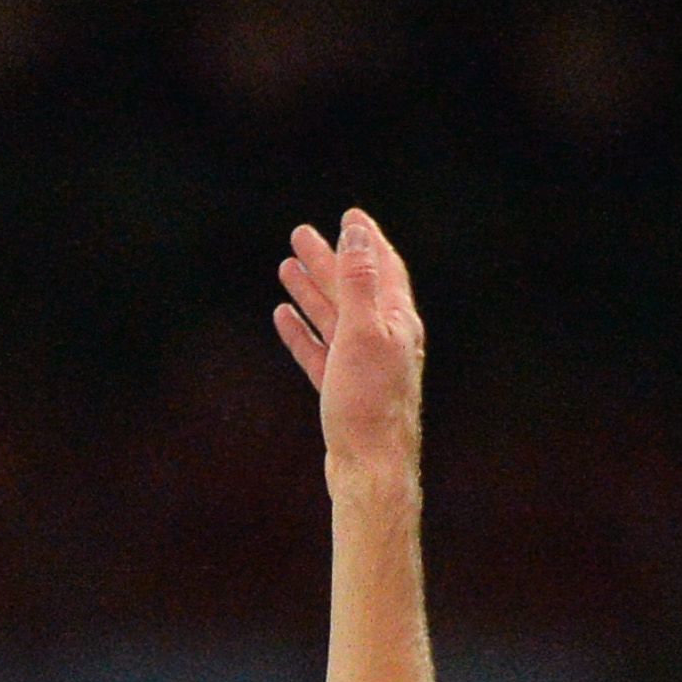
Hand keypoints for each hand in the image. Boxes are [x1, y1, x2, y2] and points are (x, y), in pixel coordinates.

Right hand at [274, 207, 422, 498]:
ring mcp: (361, 364)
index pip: (382, 268)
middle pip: (352, 288)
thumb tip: (357, 234)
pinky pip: (319, 349)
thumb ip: (358, 282)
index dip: (365, 240)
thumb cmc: (369, 403)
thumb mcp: (362, 333)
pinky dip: (303, 330)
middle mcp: (383, 338)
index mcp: (396, 321)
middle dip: (329, 259)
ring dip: (312, 291)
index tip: (349, 216)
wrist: (369, 465)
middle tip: (303, 235)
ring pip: (333, 317)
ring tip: (287, 268)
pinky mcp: (341, 389)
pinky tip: (285, 317)